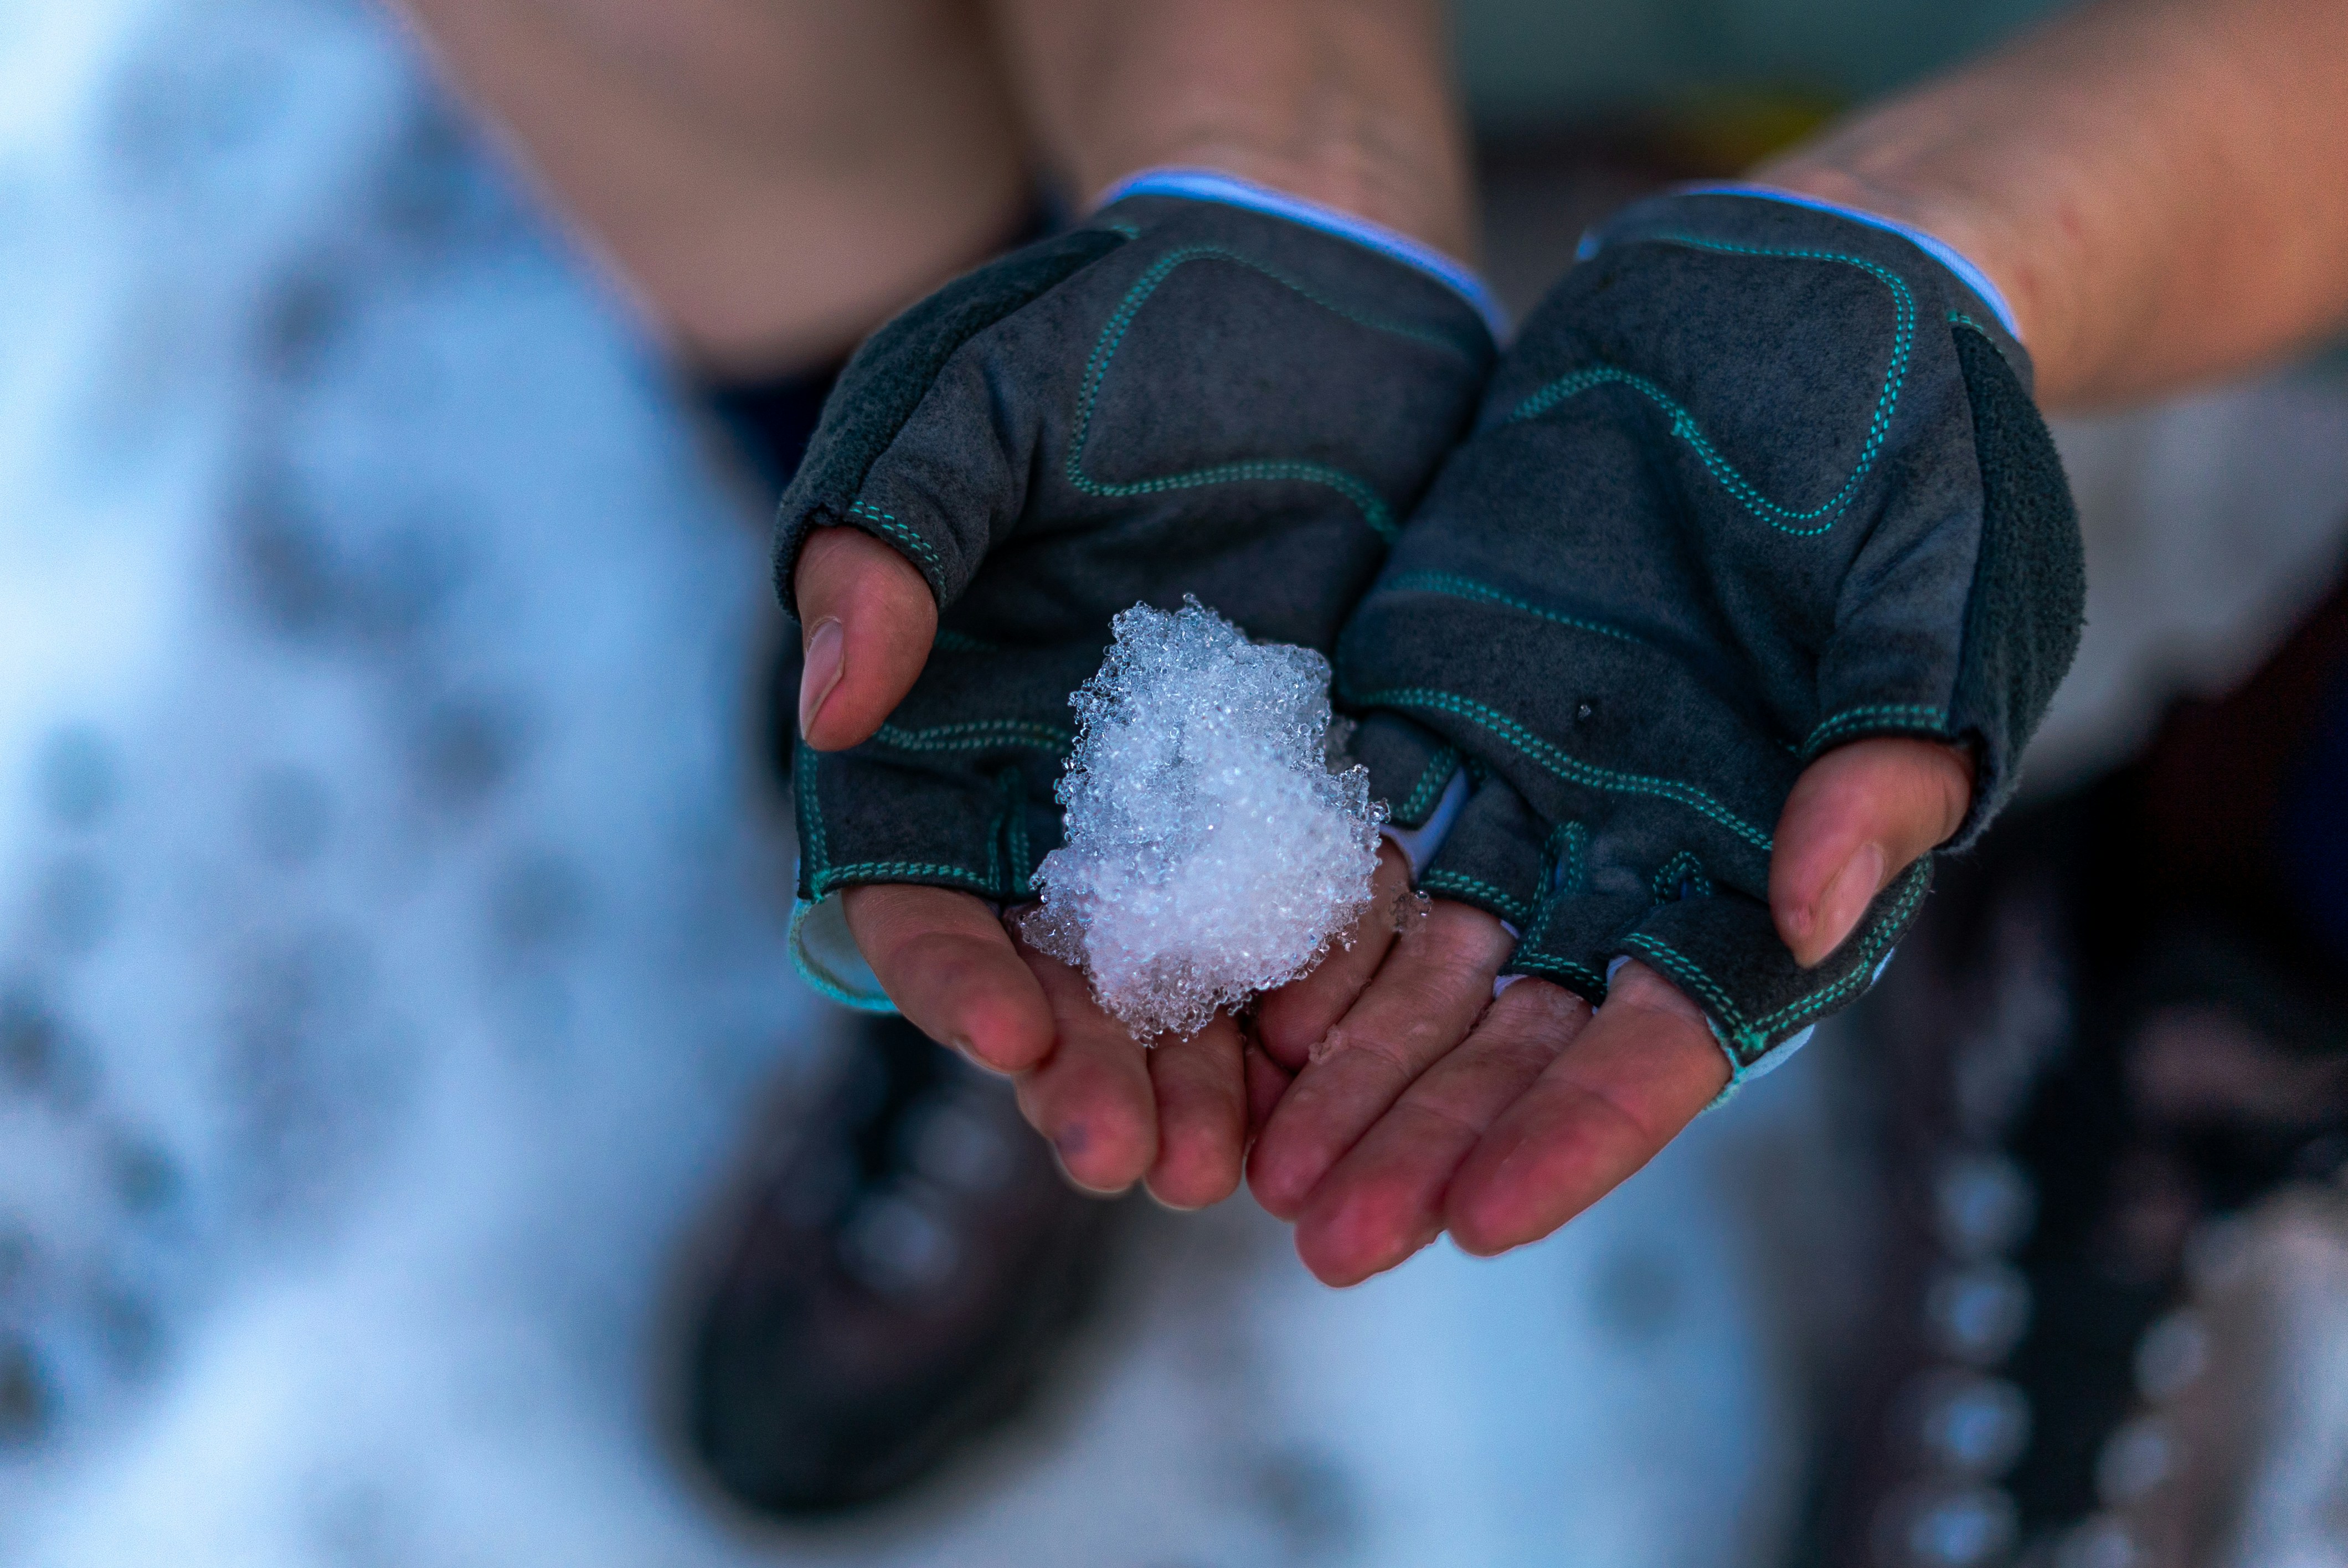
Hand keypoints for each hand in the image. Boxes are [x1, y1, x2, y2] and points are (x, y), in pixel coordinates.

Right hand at [782, 188, 1495, 1187]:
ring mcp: (1181, 801)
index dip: (947, 967)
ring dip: (1196, 1078)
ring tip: (1234, 1170)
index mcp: (935, 719)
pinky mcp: (1307, 789)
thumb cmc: (1108, 319)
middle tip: (1134, 1156)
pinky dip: (1314, 1005)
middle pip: (1046, 965)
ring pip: (1173, 978)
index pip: (913, 878)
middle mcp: (1048, 788)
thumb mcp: (971, 396)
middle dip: (1081, 1068)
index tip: (1008, 1028)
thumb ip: (890, 533)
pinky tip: (1339, 1077)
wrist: (1306, 285)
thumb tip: (830, 699)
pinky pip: (1303, 919)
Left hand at [1239, 188, 2082, 1279]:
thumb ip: (1882, 749)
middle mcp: (1640, 856)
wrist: (1804, 302)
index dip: (1577, 1130)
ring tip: (1254, 1166)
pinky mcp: (1439, 698)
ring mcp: (1533, 783)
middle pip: (1515, 1032)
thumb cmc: (1921, 448)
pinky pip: (1355, 829)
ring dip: (1342, 1065)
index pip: (1667, 1039)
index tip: (1481, 1220)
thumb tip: (1815, 906)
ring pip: (1418, 960)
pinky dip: (1301, 919)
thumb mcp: (1937, 588)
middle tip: (1318, 1234)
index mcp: (1773, 870)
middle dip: (1422, 1133)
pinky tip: (1237, 1002)